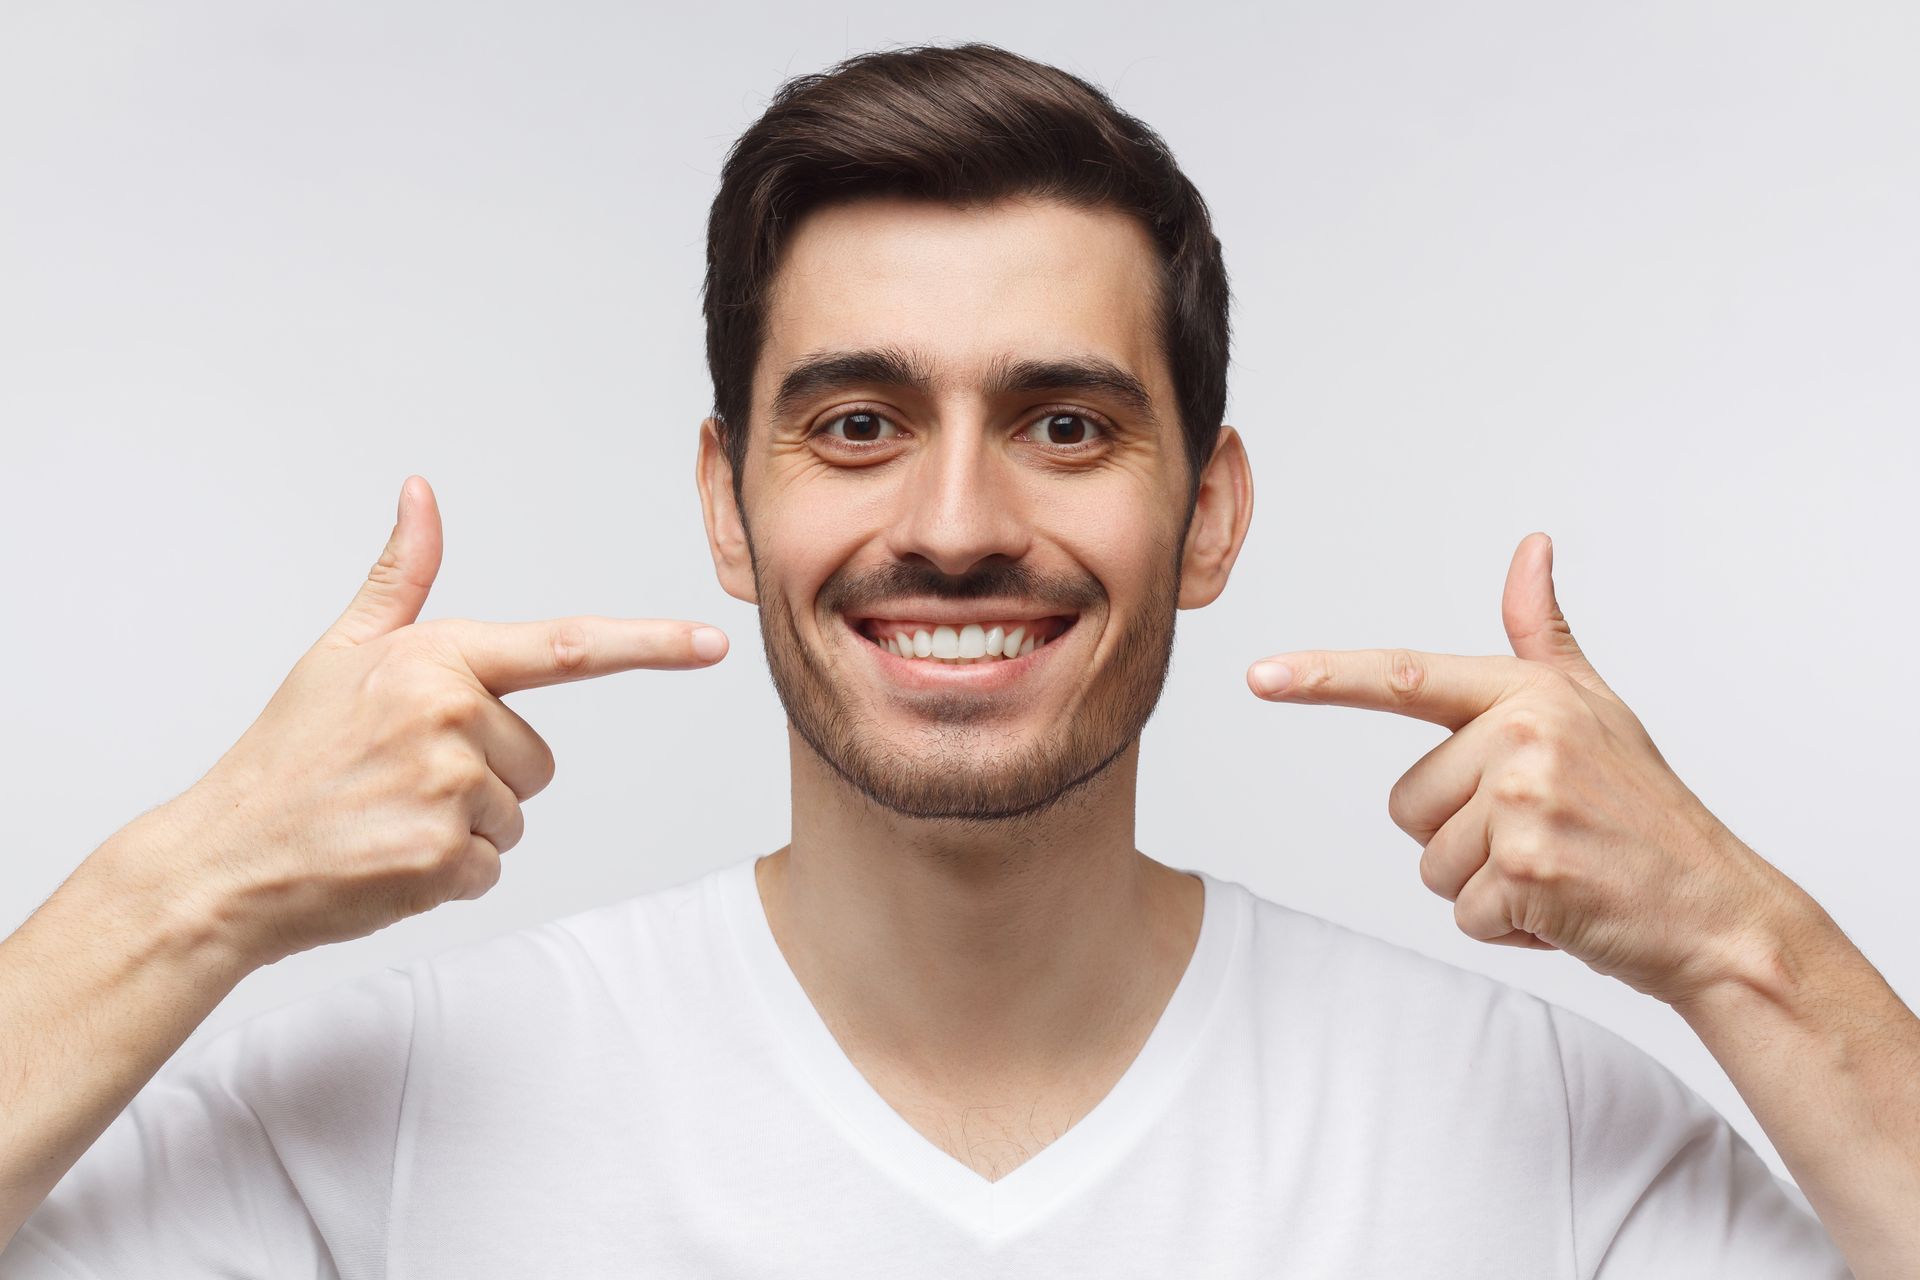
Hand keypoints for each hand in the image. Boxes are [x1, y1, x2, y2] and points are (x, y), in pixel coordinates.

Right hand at [130, 476, 728, 967]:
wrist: (225, 860)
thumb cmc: (288, 754)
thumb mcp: (340, 653)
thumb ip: (401, 579)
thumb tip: (422, 493)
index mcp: (435, 660)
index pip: (566, 646)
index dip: (649, 643)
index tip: (712, 642)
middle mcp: (451, 718)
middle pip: (538, 760)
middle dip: (487, 775)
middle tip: (403, 779)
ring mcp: (450, 791)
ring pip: (517, 814)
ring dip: (466, 827)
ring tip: (390, 816)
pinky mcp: (445, 858)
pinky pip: (492, 867)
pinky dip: (449, 873)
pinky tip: (390, 858)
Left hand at [1246, 532, 1806, 1005]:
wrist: (1718, 910)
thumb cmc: (1645, 810)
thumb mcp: (1594, 709)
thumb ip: (1541, 635)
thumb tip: (1530, 547)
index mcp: (1528, 693)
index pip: (1404, 678)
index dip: (1324, 678)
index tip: (1259, 676)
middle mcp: (1524, 736)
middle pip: (1408, 805)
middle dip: (1462, 838)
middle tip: (1543, 836)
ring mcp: (1527, 802)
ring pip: (1432, 864)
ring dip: (1486, 887)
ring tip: (1559, 870)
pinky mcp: (1531, 870)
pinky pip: (1465, 913)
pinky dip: (1510, 928)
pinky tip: (1566, 909)